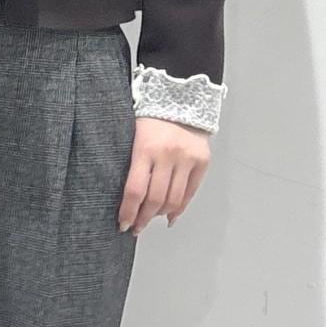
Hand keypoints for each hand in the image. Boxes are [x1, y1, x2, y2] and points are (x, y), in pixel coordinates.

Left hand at [118, 117, 211, 233]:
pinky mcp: (202, 161)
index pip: (135, 190)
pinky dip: (180, 207)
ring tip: (151, 220)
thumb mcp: (132, 137)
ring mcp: (187, 159)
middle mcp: (167, 155)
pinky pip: (190, 192)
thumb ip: (132, 165)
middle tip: (136, 228)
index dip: (128, 212)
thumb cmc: (150, 119)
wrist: (180, 99)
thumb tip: (129, 200)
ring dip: (161, 215)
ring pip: (173, 199)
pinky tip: (170, 216)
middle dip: (143, 218)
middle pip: (155, 199)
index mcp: (145, 148)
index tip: (123, 224)